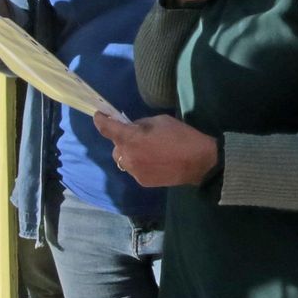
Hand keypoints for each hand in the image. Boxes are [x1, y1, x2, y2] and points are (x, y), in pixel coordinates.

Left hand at [94, 113, 218, 186]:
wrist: (198, 162)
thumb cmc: (180, 136)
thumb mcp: (160, 121)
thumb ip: (140, 124)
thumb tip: (131, 128)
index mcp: (131, 138)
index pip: (107, 129)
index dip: (100, 121)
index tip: (99, 116)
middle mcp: (128, 156)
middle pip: (116, 147)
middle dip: (122, 140)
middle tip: (136, 136)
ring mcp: (134, 171)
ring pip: (124, 160)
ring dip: (130, 153)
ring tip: (147, 150)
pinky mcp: (142, 181)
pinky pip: (135, 169)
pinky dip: (139, 163)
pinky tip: (155, 161)